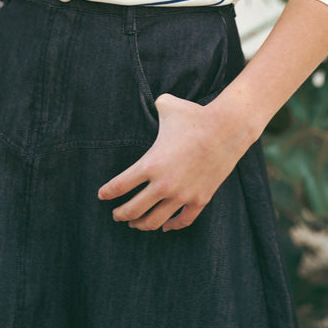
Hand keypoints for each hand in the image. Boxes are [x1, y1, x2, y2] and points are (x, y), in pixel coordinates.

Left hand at [97, 93, 252, 231]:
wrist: (226, 129)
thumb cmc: (193, 115)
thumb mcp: (167, 105)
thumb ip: (154, 106)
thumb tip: (153, 102)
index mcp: (150, 164)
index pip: (120, 185)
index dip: (108, 193)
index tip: (101, 196)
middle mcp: (163, 184)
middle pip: (134, 209)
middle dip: (121, 214)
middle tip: (115, 215)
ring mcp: (182, 195)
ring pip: (156, 221)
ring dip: (142, 224)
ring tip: (135, 224)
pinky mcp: (200, 200)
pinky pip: (183, 220)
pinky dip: (172, 226)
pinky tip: (165, 226)